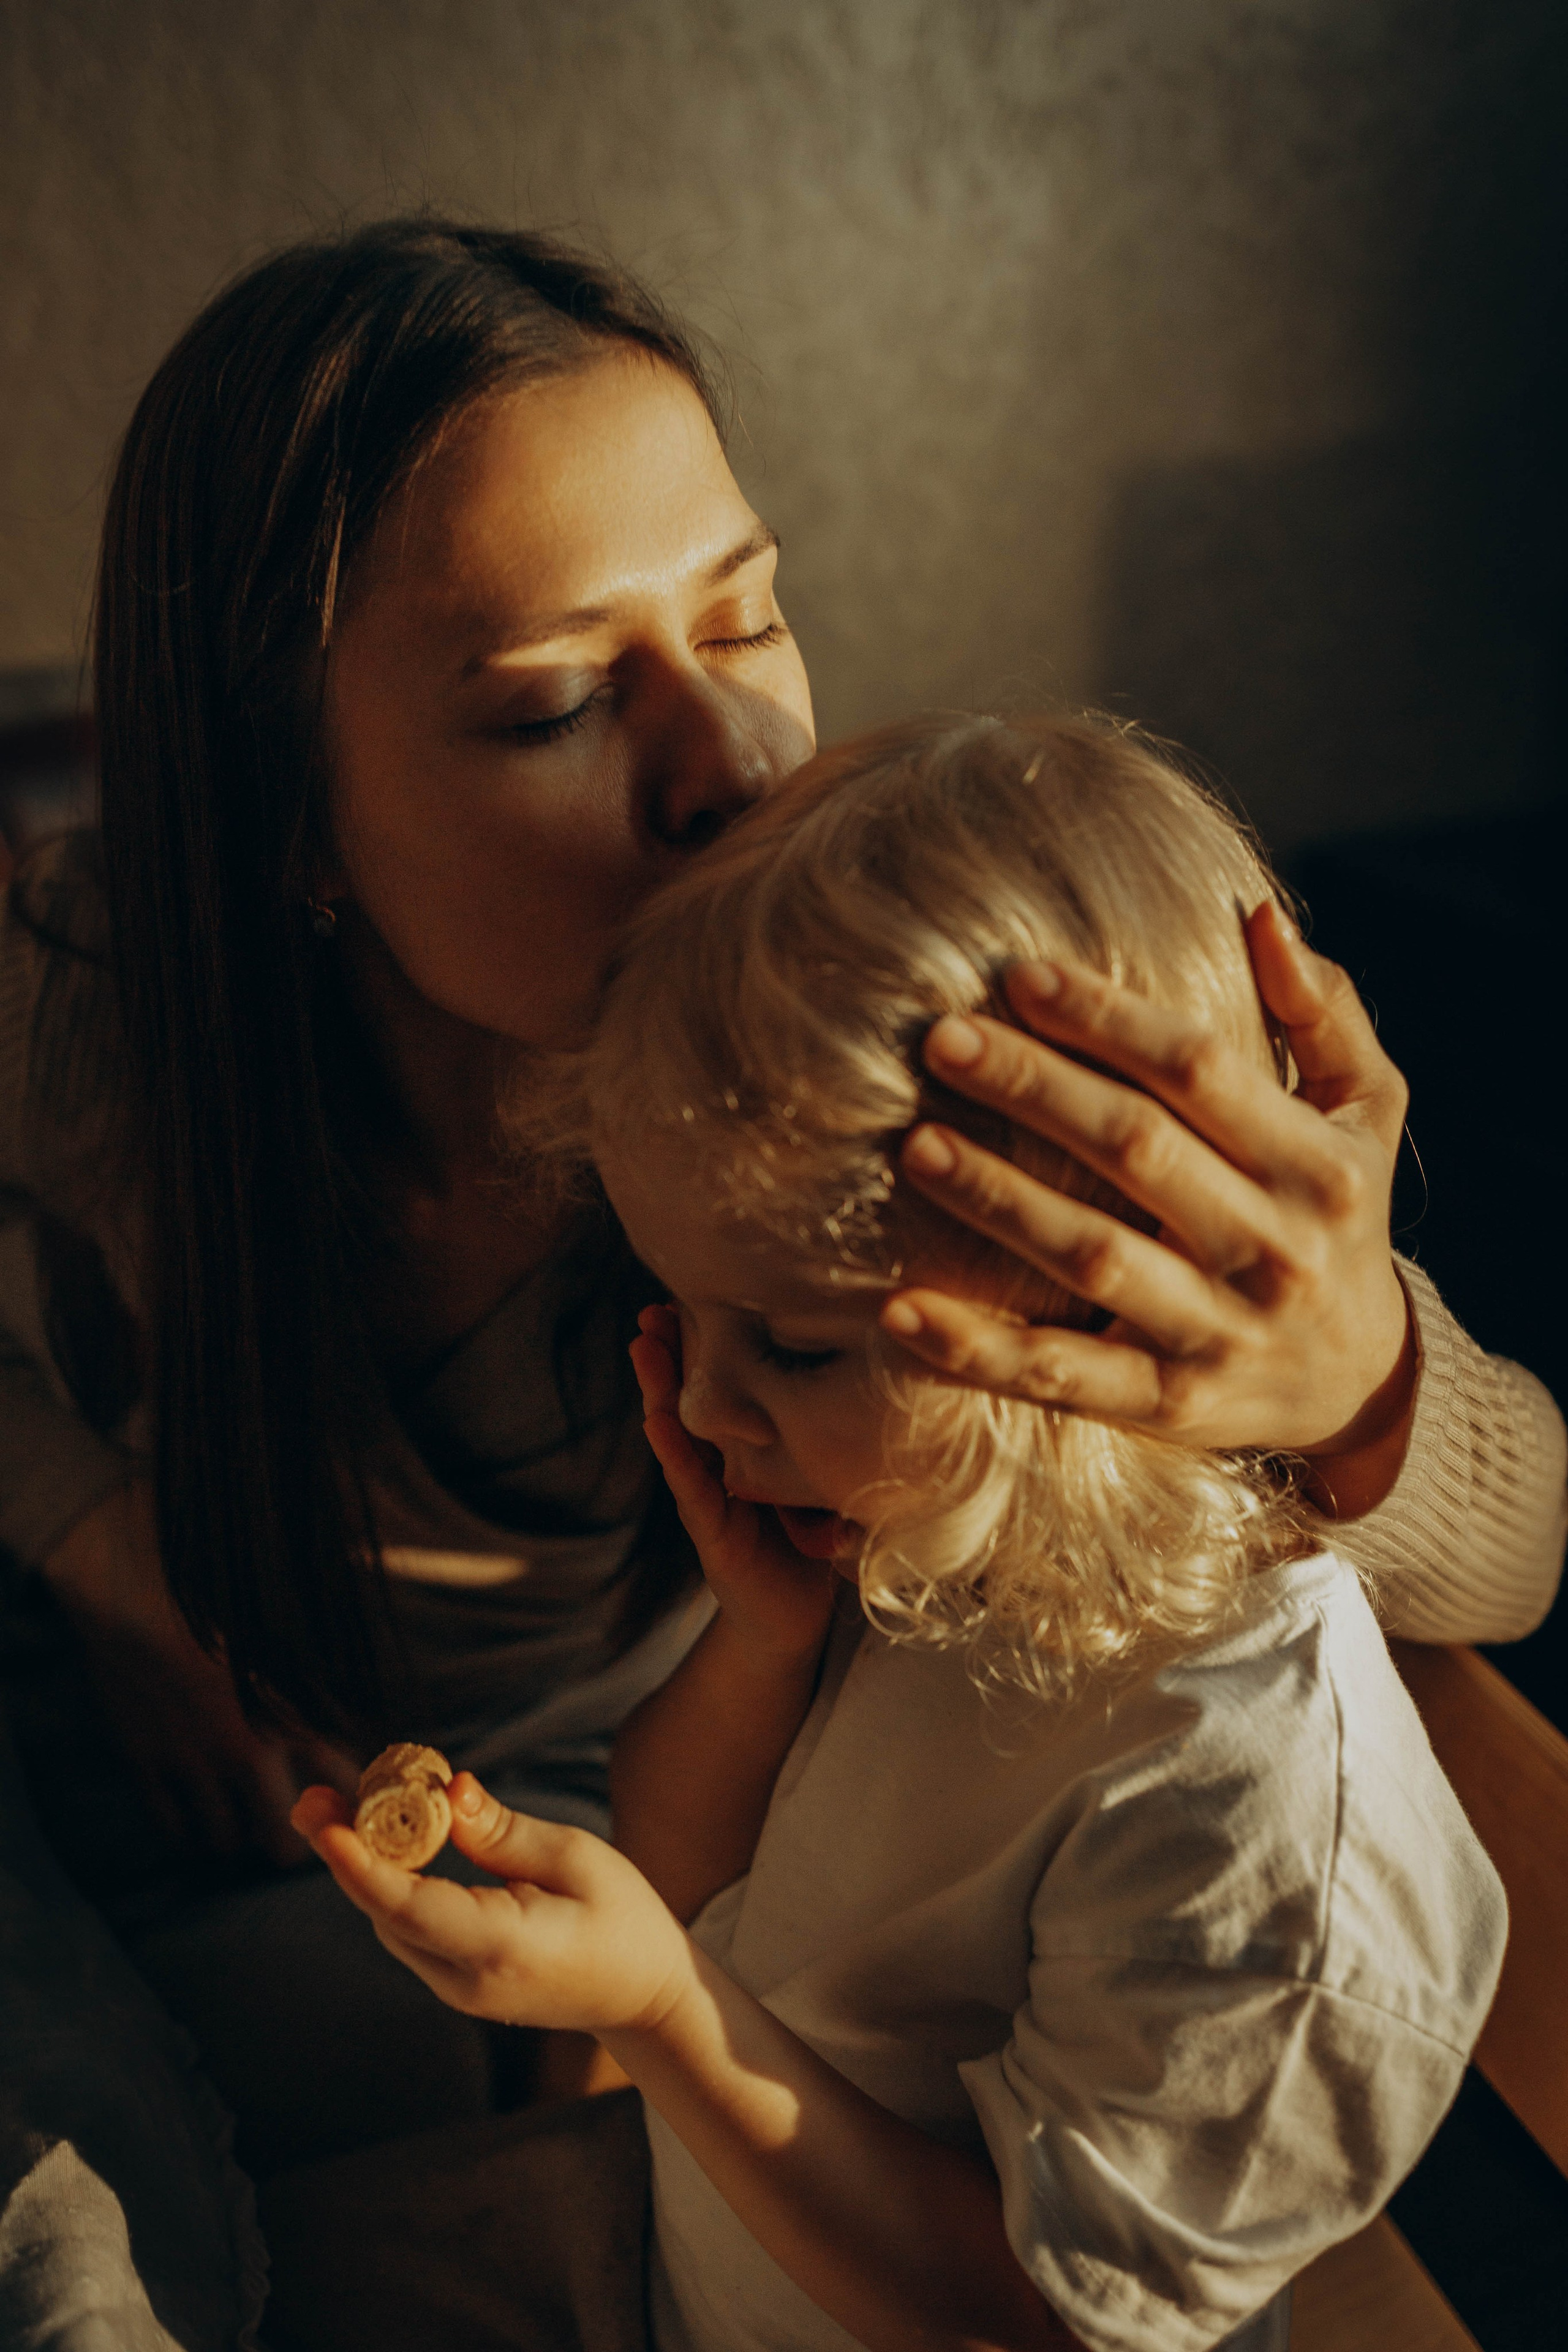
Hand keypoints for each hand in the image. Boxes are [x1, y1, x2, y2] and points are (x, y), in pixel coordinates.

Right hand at [44, 1484, 360, 1864]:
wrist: (133, 1584)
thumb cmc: (214, 1588)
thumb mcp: (286, 1620)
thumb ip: (319, 1663)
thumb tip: (349, 1674)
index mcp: (291, 1711)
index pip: (341, 1781)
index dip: (349, 1799)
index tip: (349, 1798)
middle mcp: (246, 1749)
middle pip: (279, 1840)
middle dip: (289, 1841)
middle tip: (289, 1826)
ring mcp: (192, 1763)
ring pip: (222, 1841)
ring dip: (235, 1834)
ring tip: (240, 1819)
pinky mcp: (145, 1762)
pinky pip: (172, 1826)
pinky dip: (187, 1828)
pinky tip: (195, 1813)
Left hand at [292, 1774, 693, 2034]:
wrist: (643, 1995)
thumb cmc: (624, 1919)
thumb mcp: (576, 1858)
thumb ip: (502, 1831)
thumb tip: (444, 1792)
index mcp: (503, 1949)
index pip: (413, 1908)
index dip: (361, 1865)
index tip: (325, 1824)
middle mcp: (467, 1981)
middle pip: (387, 1914)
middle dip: (345, 1854)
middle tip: (310, 1798)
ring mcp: (458, 1990)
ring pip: (391, 1923)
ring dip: (364, 1866)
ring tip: (340, 1803)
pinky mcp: (457, 1984)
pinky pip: (408, 1929)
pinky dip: (390, 1885)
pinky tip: (385, 1840)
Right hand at [632, 1306, 836, 1669]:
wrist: (793, 1620)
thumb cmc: (805, 1541)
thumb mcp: (812, 1475)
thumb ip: (817, 1432)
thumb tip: (860, 1365)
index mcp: (738, 1449)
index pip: (715, 1387)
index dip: (699, 1343)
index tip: (687, 1294)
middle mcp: (715, 1466)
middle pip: (687, 1399)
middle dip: (668, 1352)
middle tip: (652, 1306)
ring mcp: (706, 1498)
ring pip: (677, 1433)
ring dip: (657, 1389)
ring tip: (642, 1345)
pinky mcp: (712, 1533)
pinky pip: (691, 1488)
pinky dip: (674, 1454)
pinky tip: (658, 1422)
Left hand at [882, 905, 1415, 1493]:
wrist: (1363, 1381)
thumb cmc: (1339, 1214)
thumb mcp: (1366, 1112)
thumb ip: (1325, 1013)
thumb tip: (1259, 915)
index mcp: (1315, 1165)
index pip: (1200, 1071)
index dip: (1109, 1018)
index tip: (1019, 975)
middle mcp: (1272, 1248)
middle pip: (1136, 1150)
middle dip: (1034, 1088)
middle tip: (940, 1037)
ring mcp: (1218, 1333)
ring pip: (1093, 1257)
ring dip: (999, 1201)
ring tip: (916, 1147)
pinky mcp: (1167, 1404)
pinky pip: (1061, 1375)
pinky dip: (978, 1348)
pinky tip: (902, 1309)